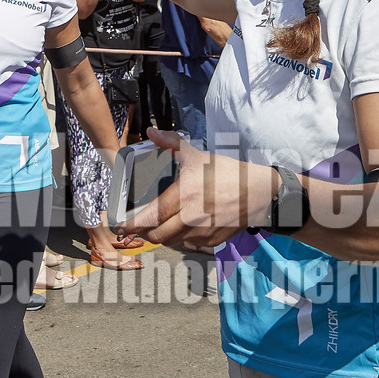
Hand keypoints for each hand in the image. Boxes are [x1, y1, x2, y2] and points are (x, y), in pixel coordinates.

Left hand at [117, 128, 276, 253]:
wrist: (257, 192)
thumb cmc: (226, 173)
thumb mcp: (197, 155)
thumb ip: (171, 143)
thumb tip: (152, 132)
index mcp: (184, 195)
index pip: (151, 216)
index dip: (132, 224)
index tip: (120, 226)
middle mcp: (191, 217)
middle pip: (157, 234)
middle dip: (143, 232)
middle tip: (137, 225)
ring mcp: (202, 232)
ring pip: (171, 241)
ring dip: (160, 236)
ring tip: (156, 226)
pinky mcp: (212, 241)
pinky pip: (189, 244)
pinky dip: (180, 239)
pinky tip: (180, 228)